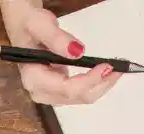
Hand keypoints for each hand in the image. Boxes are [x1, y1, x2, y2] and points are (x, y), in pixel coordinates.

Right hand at [0, 0, 121, 105]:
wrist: (24, 26)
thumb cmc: (30, 25)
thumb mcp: (40, 24)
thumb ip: (57, 39)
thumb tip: (78, 52)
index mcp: (33, 78)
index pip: (67, 88)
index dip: (89, 80)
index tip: (106, 65)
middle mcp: (40, 91)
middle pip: (76, 97)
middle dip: (100, 84)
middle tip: (119, 68)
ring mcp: (49, 93)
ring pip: (81, 98)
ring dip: (101, 86)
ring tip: (116, 70)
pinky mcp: (57, 90)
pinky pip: (80, 93)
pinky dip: (95, 84)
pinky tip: (105, 73)